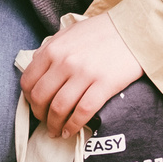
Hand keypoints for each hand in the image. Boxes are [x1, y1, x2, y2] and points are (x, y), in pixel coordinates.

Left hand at [21, 14, 144, 139]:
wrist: (134, 29)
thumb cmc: (102, 31)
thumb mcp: (70, 33)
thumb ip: (51, 48)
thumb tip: (36, 65)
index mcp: (53, 49)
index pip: (28, 81)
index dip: (28, 99)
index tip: (35, 106)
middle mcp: (65, 62)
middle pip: (40, 98)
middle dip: (39, 115)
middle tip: (45, 121)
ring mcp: (85, 74)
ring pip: (59, 108)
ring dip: (54, 125)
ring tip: (56, 131)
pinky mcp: (105, 85)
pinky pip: (82, 112)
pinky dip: (73, 126)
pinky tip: (70, 131)